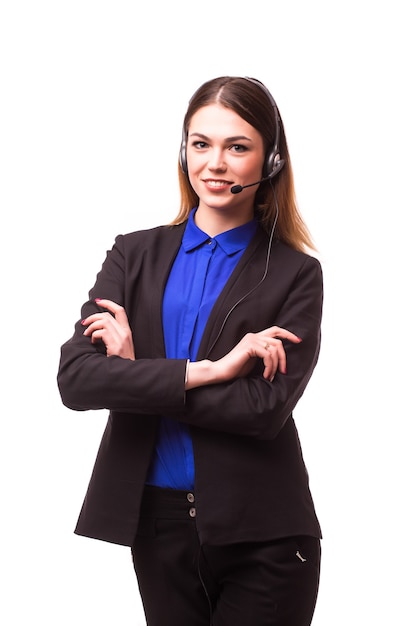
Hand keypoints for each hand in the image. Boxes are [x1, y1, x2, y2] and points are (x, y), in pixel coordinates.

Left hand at [81, 298, 134, 359]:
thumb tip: (98, 328)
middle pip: (107, 316)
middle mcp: (126, 333)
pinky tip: (93, 342)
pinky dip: (93, 336)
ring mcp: (121, 338)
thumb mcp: (120, 346)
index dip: (108, 303)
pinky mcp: (116, 345)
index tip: (99, 301)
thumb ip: (113, 335)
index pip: (120, 311)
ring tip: (87, 334)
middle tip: (85, 323)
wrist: (127, 374)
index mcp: (127, 332)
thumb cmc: (122, 361)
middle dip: (92, 317)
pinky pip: (101, 333)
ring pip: (103, 322)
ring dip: (91, 327)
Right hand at [186, 326, 301, 389]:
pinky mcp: (249, 347)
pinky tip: (265, 375)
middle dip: (284, 357)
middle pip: (278, 341)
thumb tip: (279, 359)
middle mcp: (254, 336)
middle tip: (283, 371)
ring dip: (275, 366)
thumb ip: (264, 355)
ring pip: (275, 349)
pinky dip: (269, 367)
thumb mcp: (254, 361)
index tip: (298, 341)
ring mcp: (251, 340)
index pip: (275, 330)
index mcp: (255, 337)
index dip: (288, 334)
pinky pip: (268, 355)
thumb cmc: (236, 369)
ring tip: (269, 376)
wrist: (220, 372)